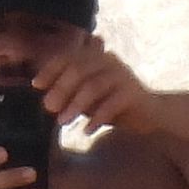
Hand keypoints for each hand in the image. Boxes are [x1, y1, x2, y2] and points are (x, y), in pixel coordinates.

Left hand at [32, 35, 150, 131]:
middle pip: (79, 69)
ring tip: (63, 122)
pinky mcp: (133, 93)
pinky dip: (96, 118)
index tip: (36, 85)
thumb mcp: (88, 97)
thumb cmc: (114, 105)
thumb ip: (71, 93)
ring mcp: (122, 75)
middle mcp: (109, 61)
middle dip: (61, 89)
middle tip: (49, 107)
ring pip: (93, 86)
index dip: (51, 70)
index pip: (69, 57)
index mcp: (96, 57)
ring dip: (75, 105)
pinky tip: (87, 131)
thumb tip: (46, 99)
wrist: (151, 115)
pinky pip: (111, 104)